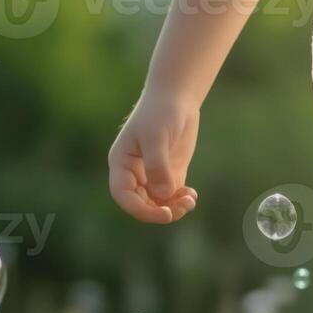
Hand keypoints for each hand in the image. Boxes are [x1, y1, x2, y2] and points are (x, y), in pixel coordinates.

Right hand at [109, 93, 199, 223]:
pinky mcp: (168, 174)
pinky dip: (181, 200)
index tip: (165, 214)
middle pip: (142, 204)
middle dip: (162, 210)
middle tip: (184, 205)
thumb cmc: (160, 113)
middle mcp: (133, 173)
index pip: (124, 196)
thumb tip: (162, 196)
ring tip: (190, 199)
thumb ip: (157, 166)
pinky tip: (191, 194)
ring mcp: (151, 175)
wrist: (176, 98)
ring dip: (174, 208)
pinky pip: (171, 197)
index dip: (142, 210)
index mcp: (121, 164)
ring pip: (158, 204)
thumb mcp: (157, 137)